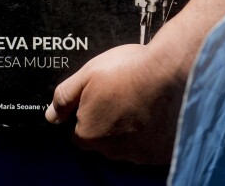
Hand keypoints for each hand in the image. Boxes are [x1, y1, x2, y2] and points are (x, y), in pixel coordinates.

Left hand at [44, 43, 185, 163]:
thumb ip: (65, 97)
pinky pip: (153, 146)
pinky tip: (158, 113)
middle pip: (105, 141)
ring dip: (133, 129)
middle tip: (124, 96)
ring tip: (144, 102)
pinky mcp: (163, 154)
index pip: (79, 133)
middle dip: (111, 123)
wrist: (173, 71)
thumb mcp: (88, 74)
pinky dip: (153, 134)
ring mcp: (140, 155)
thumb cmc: (129, 70)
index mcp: (89, 134)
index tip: (101, 98)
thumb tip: (51, 115)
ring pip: (129, 145)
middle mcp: (113, 151)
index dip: (88, 114)